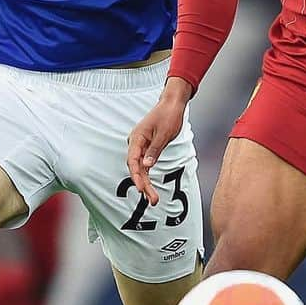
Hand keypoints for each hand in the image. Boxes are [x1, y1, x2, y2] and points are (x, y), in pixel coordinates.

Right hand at [127, 79, 191, 204]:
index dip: (136, 176)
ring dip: (146, 183)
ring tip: (153, 199)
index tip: (141, 188)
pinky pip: (145, 164)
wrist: (172, 104)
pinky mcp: (147, 148)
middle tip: (152, 200)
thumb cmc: (169, 115)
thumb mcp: (164, 134)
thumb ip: (154, 150)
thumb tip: (146, 166)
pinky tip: (149, 188)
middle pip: (136, 168)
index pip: (133, 160)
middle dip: (144, 185)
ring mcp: (141, 146)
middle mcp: (136, 143)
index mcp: (137, 138)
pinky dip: (148, 176)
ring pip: (141, 168)